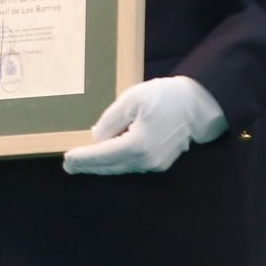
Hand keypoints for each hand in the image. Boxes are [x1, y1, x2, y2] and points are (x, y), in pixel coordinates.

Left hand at [62, 76, 227, 175]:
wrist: (197, 106)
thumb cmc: (164, 97)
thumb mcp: (131, 100)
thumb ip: (110, 120)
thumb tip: (96, 137)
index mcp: (137, 144)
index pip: (103, 155)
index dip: (84, 158)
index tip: (67, 160)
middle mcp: (145, 160)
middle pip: (110, 166)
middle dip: (88, 166)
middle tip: (69, 166)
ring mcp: (154, 164)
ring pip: (120, 168)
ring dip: (101, 166)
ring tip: (82, 163)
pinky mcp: (159, 163)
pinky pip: (131, 165)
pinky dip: (115, 163)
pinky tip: (104, 158)